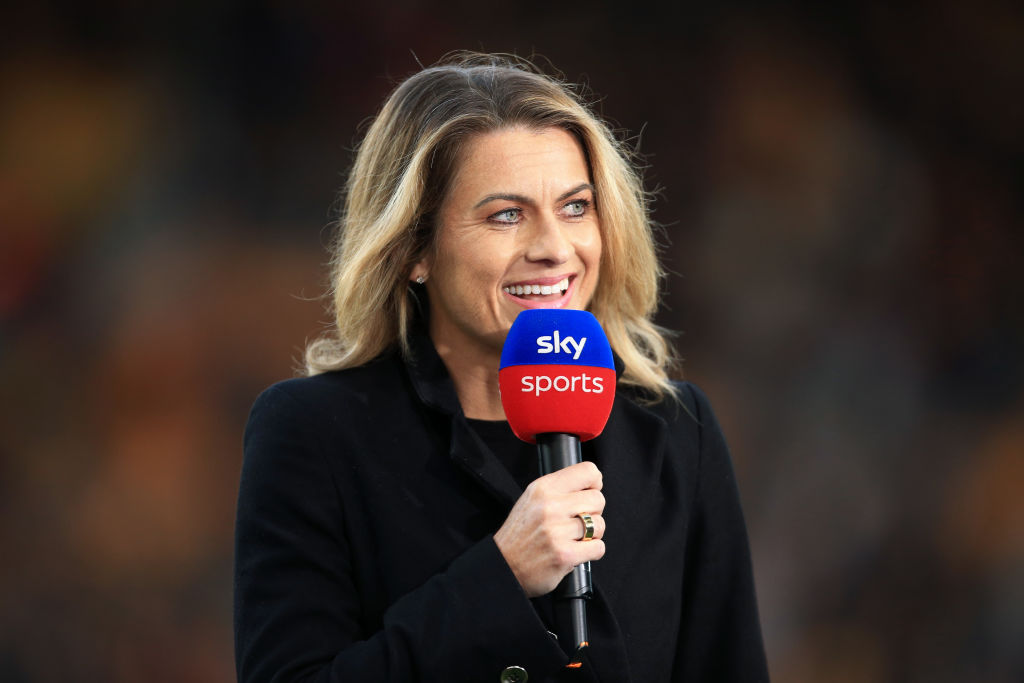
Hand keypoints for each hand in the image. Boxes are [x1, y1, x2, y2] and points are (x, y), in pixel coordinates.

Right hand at [493, 461, 606, 597]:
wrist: (504, 565)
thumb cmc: (521, 533)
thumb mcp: (532, 498)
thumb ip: (559, 488)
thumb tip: (592, 483)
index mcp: (544, 488)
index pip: (588, 471)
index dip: (594, 483)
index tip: (590, 492)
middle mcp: (550, 506)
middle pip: (598, 499)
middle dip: (593, 511)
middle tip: (578, 520)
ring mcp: (557, 531)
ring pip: (600, 525)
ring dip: (592, 534)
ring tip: (574, 537)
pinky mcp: (565, 555)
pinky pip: (598, 548)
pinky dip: (591, 551)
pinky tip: (576, 550)